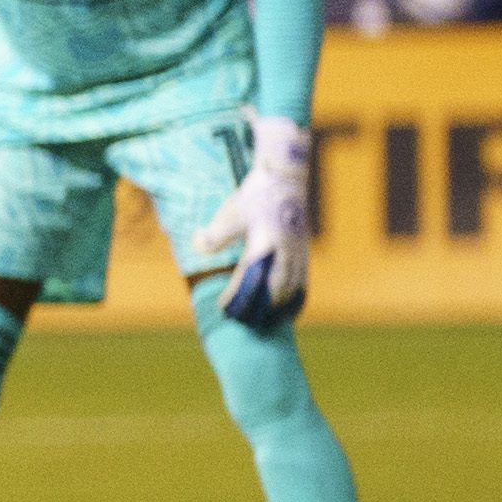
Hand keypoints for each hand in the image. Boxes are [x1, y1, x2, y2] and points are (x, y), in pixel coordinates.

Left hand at [191, 114, 310, 329]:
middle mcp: (284, 251)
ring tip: (269, 324)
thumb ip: (215, 233)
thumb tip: (197, 246)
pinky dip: (296, 296)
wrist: (285, 176)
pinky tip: (289, 308)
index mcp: (264, 243)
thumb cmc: (255, 195)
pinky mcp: (304, 249)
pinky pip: (303, 280)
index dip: (237, 296)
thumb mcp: (231, 212)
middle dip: (261, 309)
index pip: (248, 278)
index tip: (224, 309)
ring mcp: (298, 251)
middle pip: (275, 289)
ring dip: (280, 307)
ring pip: (292, 286)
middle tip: (247, 325)